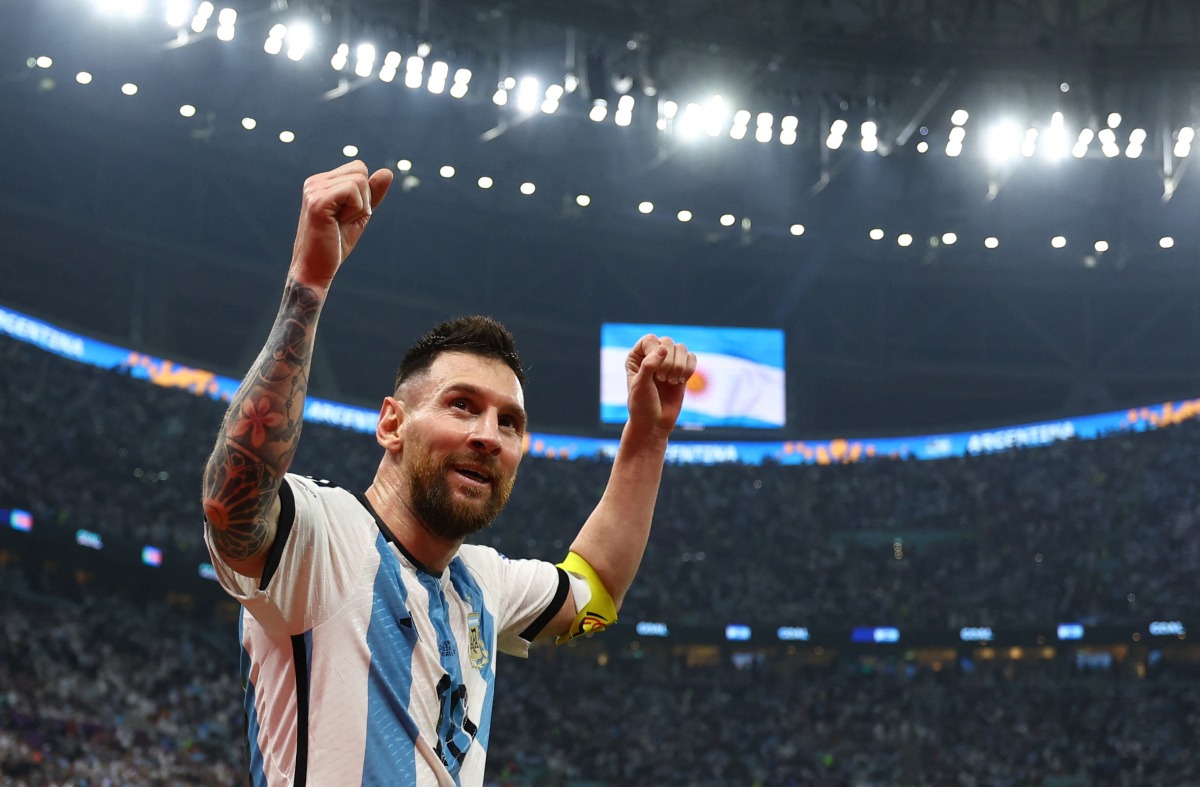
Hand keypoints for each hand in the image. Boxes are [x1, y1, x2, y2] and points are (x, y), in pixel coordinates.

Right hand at [289, 161, 393, 290]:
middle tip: (344, 219)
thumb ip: (372, 194)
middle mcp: (314, 182)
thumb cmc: (335, 244)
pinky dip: (355, 210)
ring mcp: (314, 190)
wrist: (316, 269)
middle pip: (360, 170)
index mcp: (321, 182)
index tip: (348, 214)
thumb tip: (387, 172)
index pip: (358, 168)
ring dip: (359, 207)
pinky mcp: (318, 201)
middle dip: (363, 198)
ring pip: (359, 180)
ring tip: (340, 222)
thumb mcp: (360, 214)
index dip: (364, 193)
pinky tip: (338, 223)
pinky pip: (353, 190)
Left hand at [624, 334, 696, 435]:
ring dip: (679, 365)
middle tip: (662, 379)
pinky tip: (682, 381)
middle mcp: (652, 356)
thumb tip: (663, 348)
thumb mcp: (640, 385)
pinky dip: (689, 368)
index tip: (654, 372)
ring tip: (672, 382)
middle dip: (668, 362)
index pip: (650, 339)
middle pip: (667, 342)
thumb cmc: (642, 405)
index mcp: (637, 357)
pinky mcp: (682, 371)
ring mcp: (668, 363)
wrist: (654, 424)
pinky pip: (692, 358)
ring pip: (681, 348)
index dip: (655, 351)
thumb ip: (649, 365)